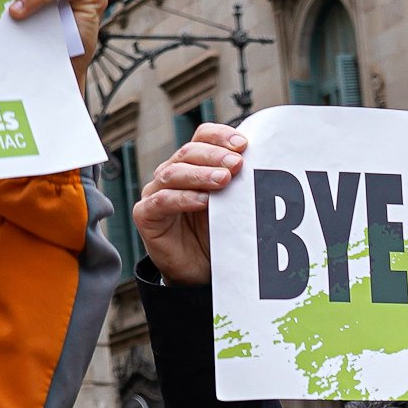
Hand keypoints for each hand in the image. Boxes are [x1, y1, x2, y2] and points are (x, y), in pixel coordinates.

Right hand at [134, 123, 246, 287]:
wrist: (199, 271)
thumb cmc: (215, 233)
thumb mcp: (231, 204)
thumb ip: (238, 183)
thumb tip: (261, 163)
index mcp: (192, 164)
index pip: (202, 137)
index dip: (220, 136)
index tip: (243, 145)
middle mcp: (171, 173)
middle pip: (188, 152)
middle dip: (214, 156)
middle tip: (237, 165)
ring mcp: (156, 193)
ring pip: (174, 173)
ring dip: (200, 174)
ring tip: (223, 180)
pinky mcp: (146, 215)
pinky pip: (161, 201)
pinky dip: (183, 198)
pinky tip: (202, 200)